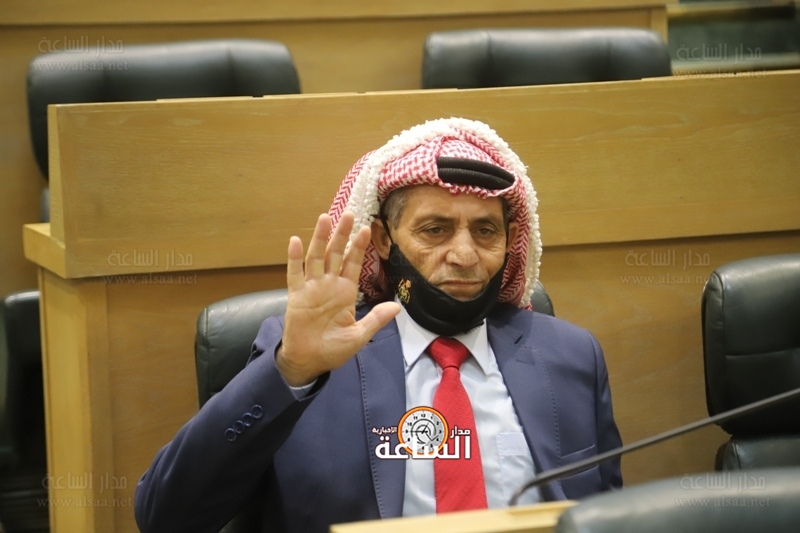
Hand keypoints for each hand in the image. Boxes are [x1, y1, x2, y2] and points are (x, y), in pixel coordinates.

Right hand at [276, 212, 400, 385]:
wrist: (310, 362)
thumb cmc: (333, 349)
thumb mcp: (359, 335)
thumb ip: (375, 319)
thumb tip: (397, 307)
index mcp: (346, 292)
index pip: (353, 264)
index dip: (359, 247)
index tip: (366, 229)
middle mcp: (329, 285)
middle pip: (336, 254)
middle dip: (342, 234)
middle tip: (349, 213)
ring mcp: (312, 288)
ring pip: (316, 257)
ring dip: (320, 238)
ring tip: (325, 218)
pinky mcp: (296, 295)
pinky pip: (295, 273)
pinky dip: (294, 258)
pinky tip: (296, 241)